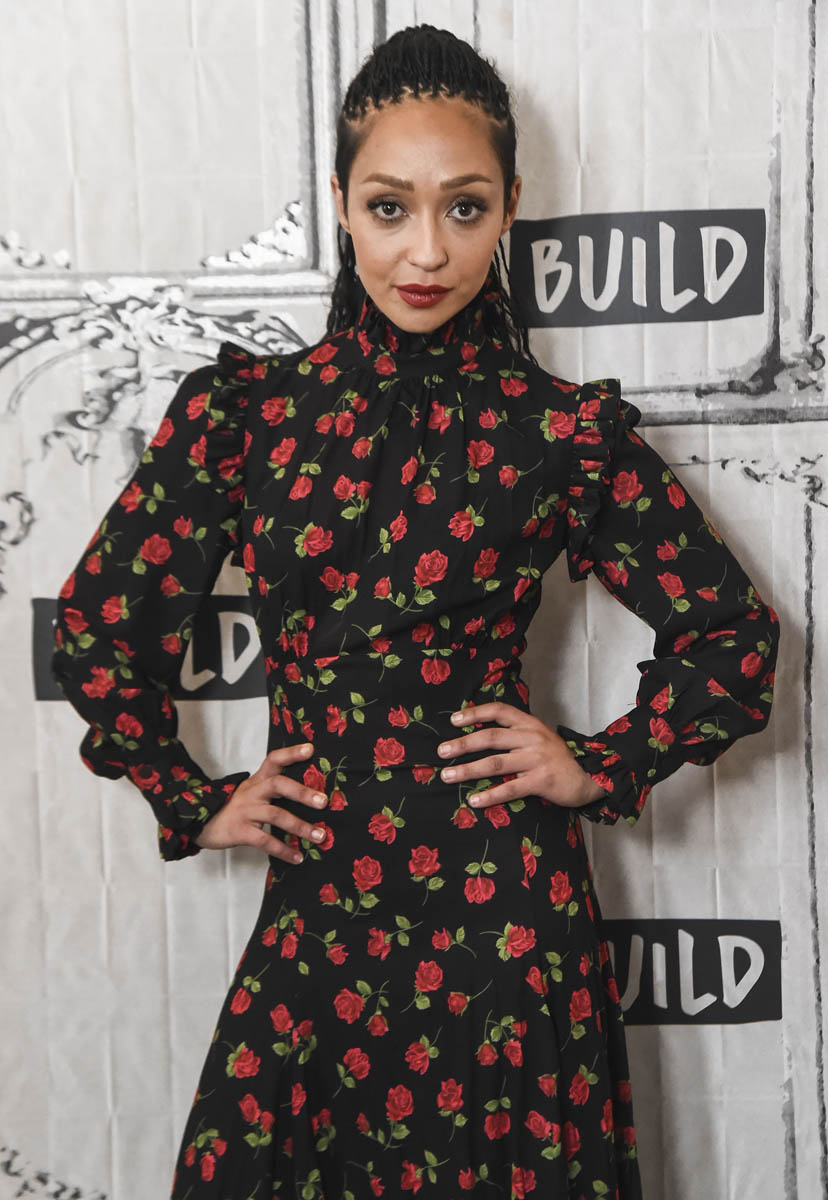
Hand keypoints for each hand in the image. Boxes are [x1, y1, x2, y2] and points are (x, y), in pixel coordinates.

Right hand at [194, 742, 327, 862]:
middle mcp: (252, 792)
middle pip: (278, 785)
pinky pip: (264, 841)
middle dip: (302, 793)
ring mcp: (246, 811)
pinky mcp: (240, 831)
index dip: (291, 753)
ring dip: (300, 826)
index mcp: (258, 780)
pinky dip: (283, 850)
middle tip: (324, 802)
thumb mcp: (252, 791)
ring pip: (276, 815)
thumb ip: (275, 789)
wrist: (201, 823)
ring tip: (319, 836)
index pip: (274, 760)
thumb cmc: (235, 807)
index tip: (310, 749)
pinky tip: (297, 857)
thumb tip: (312, 796)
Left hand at [435, 702, 606, 809]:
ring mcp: (536, 759)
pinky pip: (510, 788)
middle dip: (462, 744)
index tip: (454, 720)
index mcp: (530, 724)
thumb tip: (480, 736)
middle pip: (490, 737)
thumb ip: (516, 734)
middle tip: (441, 751)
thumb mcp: (539, 737)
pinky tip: (474, 800)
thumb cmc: (558, 758)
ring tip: (448, 775)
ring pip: (495, 763)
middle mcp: (532, 737)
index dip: (475, 713)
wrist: (589, 776)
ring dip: (468, 769)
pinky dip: (490, 795)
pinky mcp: (541, 780)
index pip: (499, 711)